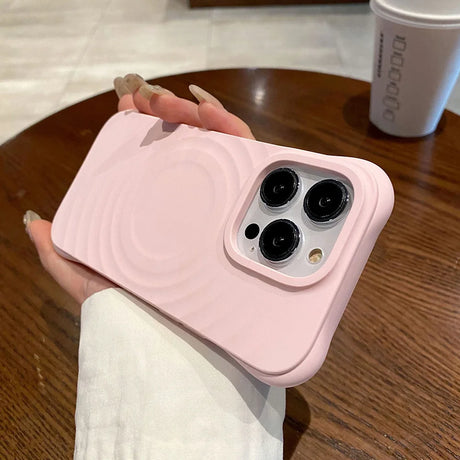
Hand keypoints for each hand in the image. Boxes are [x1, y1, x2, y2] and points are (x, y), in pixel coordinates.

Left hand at [25, 74, 254, 303]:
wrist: (167, 342)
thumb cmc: (128, 314)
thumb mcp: (84, 278)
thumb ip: (59, 253)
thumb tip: (36, 223)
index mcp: (161, 215)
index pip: (156, 159)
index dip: (142, 125)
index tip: (127, 102)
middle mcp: (192, 207)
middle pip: (188, 146)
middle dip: (168, 110)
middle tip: (146, 96)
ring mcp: (218, 207)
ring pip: (216, 145)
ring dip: (194, 112)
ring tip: (169, 100)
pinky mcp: (242, 209)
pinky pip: (245, 160)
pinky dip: (230, 128)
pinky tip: (208, 112)